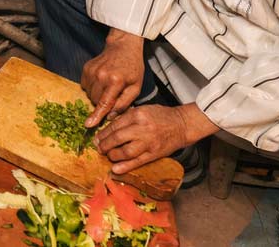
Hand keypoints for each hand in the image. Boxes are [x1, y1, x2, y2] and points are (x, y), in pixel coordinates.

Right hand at [80, 30, 145, 126]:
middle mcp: (101, 75)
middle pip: (96, 100)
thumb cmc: (132, 68)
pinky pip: (85, 86)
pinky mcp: (86, 68)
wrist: (123, 46)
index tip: (88, 125)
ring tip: (108, 86)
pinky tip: (101, 80)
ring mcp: (92, 71)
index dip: (96, 115)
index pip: (104, 103)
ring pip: (89, 94)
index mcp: (116, 81)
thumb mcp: (135, 87)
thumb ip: (124, 103)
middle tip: (113, 94)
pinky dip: (92, 87)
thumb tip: (110, 116)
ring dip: (97, 95)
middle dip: (103, 102)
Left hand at [93, 103, 218, 173]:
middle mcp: (142, 128)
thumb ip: (126, 117)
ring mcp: (149, 142)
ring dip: (113, 155)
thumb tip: (108, 127)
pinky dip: (125, 166)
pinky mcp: (154, 154)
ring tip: (108, 155)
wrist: (181, 124)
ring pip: (126, 152)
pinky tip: (115, 169)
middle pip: (117, 138)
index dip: (103, 134)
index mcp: (138, 115)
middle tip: (99, 148)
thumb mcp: (142, 109)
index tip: (96, 138)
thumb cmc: (160, 116)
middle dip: (105, 145)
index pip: (115, 125)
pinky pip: (137, 162)